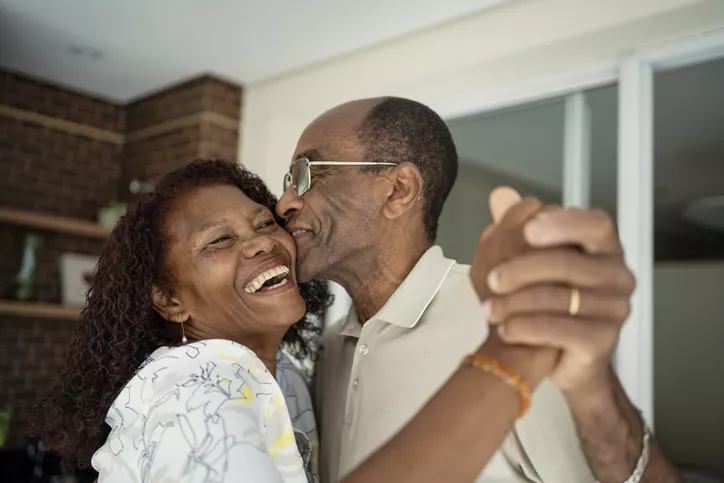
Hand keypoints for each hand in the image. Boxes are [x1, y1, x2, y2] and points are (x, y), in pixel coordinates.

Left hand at [484, 198, 635, 398]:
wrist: (559, 358)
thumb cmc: (545, 302)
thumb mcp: (526, 260)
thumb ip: (516, 226)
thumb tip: (500, 195)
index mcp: (603, 248)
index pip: (596, 225)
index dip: (564, 224)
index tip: (528, 231)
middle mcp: (618, 276)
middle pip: (570, 263)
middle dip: (523, 269)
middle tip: (491, 279)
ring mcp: (615, 310)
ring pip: (559, 298)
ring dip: (515, 303)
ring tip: (487, 309)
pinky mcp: (603, 342)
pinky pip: (560, 329)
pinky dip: (525, 327)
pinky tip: (505, 328)